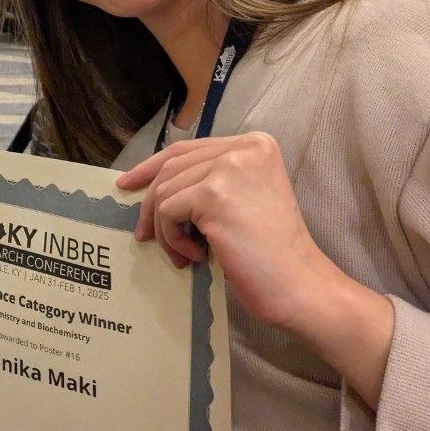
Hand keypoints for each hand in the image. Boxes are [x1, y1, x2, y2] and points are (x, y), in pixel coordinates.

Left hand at [118, 131, 395, 407]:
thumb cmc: (271, 253)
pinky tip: (197, 256)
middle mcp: (244, 148)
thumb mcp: (243, 199)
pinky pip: (167, 213)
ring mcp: (230, 169)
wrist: (301, 286)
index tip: (129, 184)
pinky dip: (173, 239)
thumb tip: (151, 183)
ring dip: (165, 230)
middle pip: (171, 167)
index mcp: (255, 144)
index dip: (152, 166)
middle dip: (151, 203)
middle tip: (144, 235)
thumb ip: (209, 180)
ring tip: (185, 254)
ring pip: (164, 191)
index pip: (188, 149)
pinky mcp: (215, 196)